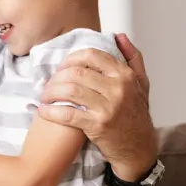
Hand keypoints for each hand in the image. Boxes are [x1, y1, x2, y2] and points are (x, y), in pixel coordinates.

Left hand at [37, 34, 156, 180]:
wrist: (139, 149)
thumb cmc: (137, 115)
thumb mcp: (142, 84)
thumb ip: (132, 58)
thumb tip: (119, 36)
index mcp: (125, 75)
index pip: (91, 56)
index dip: (71, 59)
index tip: (62, 67)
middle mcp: (118, 88)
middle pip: (76, 72)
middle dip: (57, 77)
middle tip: (48, 83)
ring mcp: (108, 107)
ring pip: (70, 90)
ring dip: (51, 92)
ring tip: (44, 96)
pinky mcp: (97, 125)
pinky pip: (68, 113)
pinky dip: (51, 111)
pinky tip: (44, 111)